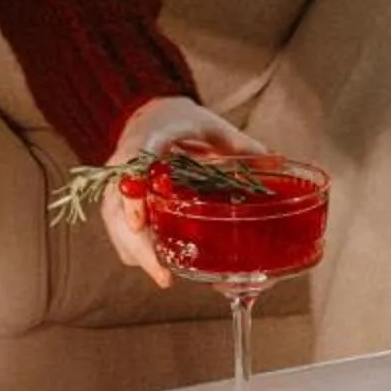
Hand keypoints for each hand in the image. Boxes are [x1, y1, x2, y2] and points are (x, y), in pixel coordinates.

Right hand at [101, 96, 268, 287]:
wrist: (151, 114)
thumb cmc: (184, 123)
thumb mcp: (214, 128)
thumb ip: (240, 145)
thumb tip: (276, 161)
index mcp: (151, 138)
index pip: (135, 164)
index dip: (134, 193)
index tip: (138, 221)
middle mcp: (126, 162)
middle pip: (118, 206)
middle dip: (137, 242)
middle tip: (163, 273)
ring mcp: (118, 181)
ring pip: (114, 221)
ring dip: (136, 251)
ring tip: (164, 276)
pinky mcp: (118, 198)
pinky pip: (117, 227)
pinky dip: (134, 248)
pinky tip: (156, 264)